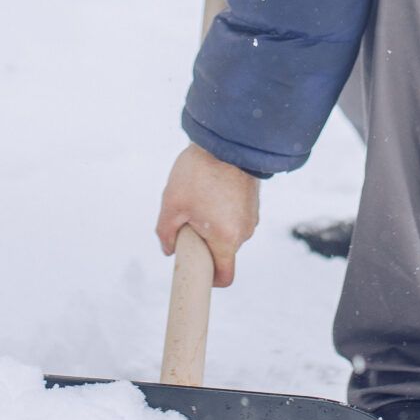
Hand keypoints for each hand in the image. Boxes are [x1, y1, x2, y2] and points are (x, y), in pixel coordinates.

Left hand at [156, 143, 260, 285]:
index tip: (195, 268)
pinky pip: (234, 218)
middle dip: (203, 243)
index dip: (208, 279)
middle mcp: (244, 232)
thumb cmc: (199, 172)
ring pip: (227, 233)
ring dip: (212, 225)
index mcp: (226, 239)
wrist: (228, 139)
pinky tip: (210, 191)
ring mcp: (251, 216)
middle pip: (222, 253)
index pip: (224, 277)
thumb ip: (166, 233)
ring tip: (199, 198)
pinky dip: (221, 213)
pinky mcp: (253, 202)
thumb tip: (169, 249)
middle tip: (187, 220)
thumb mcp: (172, 204)